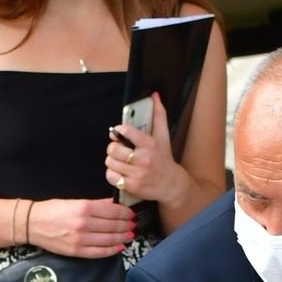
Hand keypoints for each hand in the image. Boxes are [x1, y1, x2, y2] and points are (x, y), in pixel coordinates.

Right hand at [27, 195, 134, 258]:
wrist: (33, 224)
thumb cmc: (53, 210)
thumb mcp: (75, 201)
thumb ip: (96, 204)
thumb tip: (114, 205)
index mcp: (85, 208)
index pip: (113, 212)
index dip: (125, 214)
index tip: (132, 215)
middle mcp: (84, 224)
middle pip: (113, 226)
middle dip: (126, 226)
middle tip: (133, 226)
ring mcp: (81, 239)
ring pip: (109, 240)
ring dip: (122, 238)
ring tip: (129, 235)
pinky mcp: (76, 251)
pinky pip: (99, 252)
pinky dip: (111, 250)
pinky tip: (119, 247)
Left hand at [104, 92, 182, 209]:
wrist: (171, 185)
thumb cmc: (164, 158)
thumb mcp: (163, 135)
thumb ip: (159, 114)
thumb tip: (155, 95)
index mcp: (149, 144)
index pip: (126, 132)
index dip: (118, 131)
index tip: (118, 133)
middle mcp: (143, 159)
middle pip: (113, 149)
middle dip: (113, 147)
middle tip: (117, 149)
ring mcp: (137, 173)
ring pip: (110, 162)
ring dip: (111, 161)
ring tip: (118, 160)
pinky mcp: (132, 186)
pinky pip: (111, 177)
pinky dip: (111, 174)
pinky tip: (118, 172)